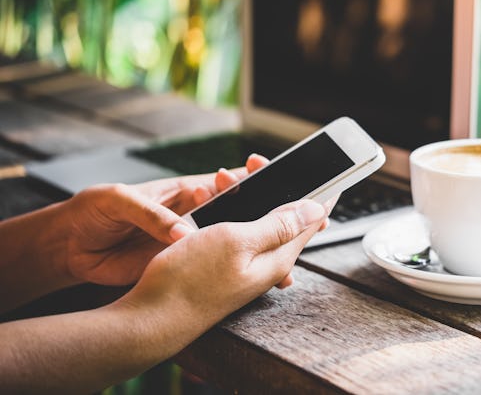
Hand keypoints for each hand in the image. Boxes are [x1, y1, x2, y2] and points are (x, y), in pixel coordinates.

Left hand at [62, 155, 270, 285]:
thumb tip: (184, 234)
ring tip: (284, 257)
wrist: (68, 247)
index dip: (250, 178)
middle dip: (265, 216)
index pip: (225, 182)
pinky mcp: (178, 266)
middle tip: (291, 219)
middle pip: (237, 215)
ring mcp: (188, 244)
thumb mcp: (121, 201)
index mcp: (184, 191)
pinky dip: (231, 275)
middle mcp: (193, 216)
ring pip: (229, 245)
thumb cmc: (93, 210)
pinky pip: (208, 270)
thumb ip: (153, 215)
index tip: (270, 175)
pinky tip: (252, 281)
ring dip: (254, 248)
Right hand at [122, 187, 332, 329]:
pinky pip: (235, 232)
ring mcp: (245, 267)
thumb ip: (279, 225)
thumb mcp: (238, 242)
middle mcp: (267, 263)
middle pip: (284, 216)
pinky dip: (225, 213)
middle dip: (272, 186)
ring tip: (217, 180)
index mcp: (278, 256)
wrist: (148, 320)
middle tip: (252, 163)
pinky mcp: (224, 269)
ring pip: (256, 221)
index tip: (329, 170)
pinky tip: (207, 204)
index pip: (311, 220)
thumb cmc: (189, 281)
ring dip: (243, 197)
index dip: (319, 192)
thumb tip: (318, 211)